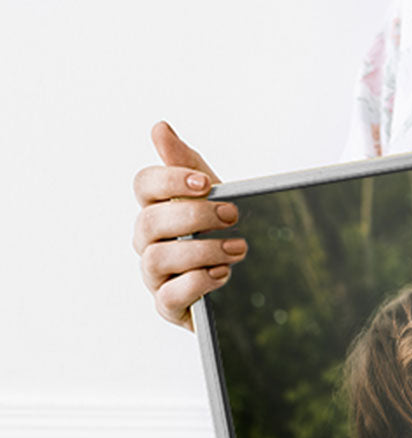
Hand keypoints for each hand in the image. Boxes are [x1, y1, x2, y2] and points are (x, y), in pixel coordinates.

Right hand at [132, 122, 246, 330]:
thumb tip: (159, 128)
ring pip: (158, 258)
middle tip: (232, 215)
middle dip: (193, 216)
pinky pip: (169, 295)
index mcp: (155, 208)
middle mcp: (146, 241)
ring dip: (201, 251)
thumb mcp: (211, 197)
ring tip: (238, 249)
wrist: (238, 284)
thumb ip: (188, 165)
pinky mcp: (167, 305)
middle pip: (150, 221)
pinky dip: (197, 282)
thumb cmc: (216, 233)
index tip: (206, 183)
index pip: (144, 185)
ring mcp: (153, 274)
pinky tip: (223, 274)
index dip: (170, 180)